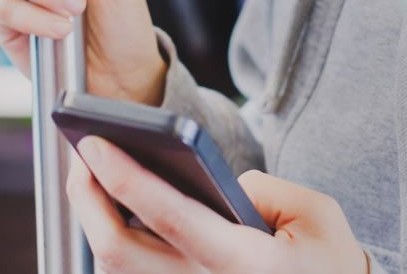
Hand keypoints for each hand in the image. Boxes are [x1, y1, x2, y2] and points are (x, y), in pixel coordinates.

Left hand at [69, 136, 369, 273]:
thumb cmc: (326, 261)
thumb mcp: (315, 213)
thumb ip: (261, 188)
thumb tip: (212, 183)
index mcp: (244, 266)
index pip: (172, 218)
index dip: (127, 179)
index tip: (96, 144)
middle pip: (121, 251)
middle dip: (89, 200)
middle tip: (80, 156)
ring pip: (119, 268)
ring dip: (96, 220)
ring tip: (89, 175)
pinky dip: (116, 240)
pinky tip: (112, 208)